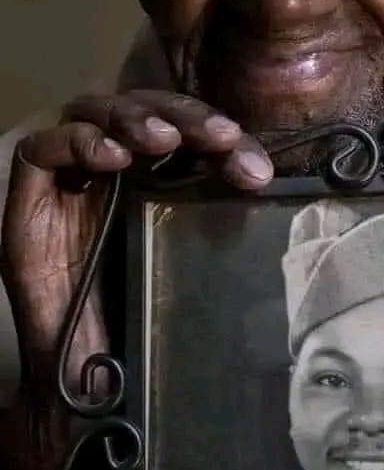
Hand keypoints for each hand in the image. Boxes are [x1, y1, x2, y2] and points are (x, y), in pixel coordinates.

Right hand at [0, 90, 273, 469]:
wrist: (87, 361)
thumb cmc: (142, 306)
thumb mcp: (187, 251)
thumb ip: (214, 212)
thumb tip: (264, 182)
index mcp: (157, 167)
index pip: (190, 128)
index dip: (223, 135)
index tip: (255, 168)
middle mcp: (116, 161)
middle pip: (146, 108)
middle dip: (187, 117)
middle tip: (220, 138)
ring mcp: (73, 172)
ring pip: (96, 111)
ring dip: (135, 118)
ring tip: (164, 141)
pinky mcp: (33, 190)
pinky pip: (43, 146)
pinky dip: (78, 142)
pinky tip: (111, 157)